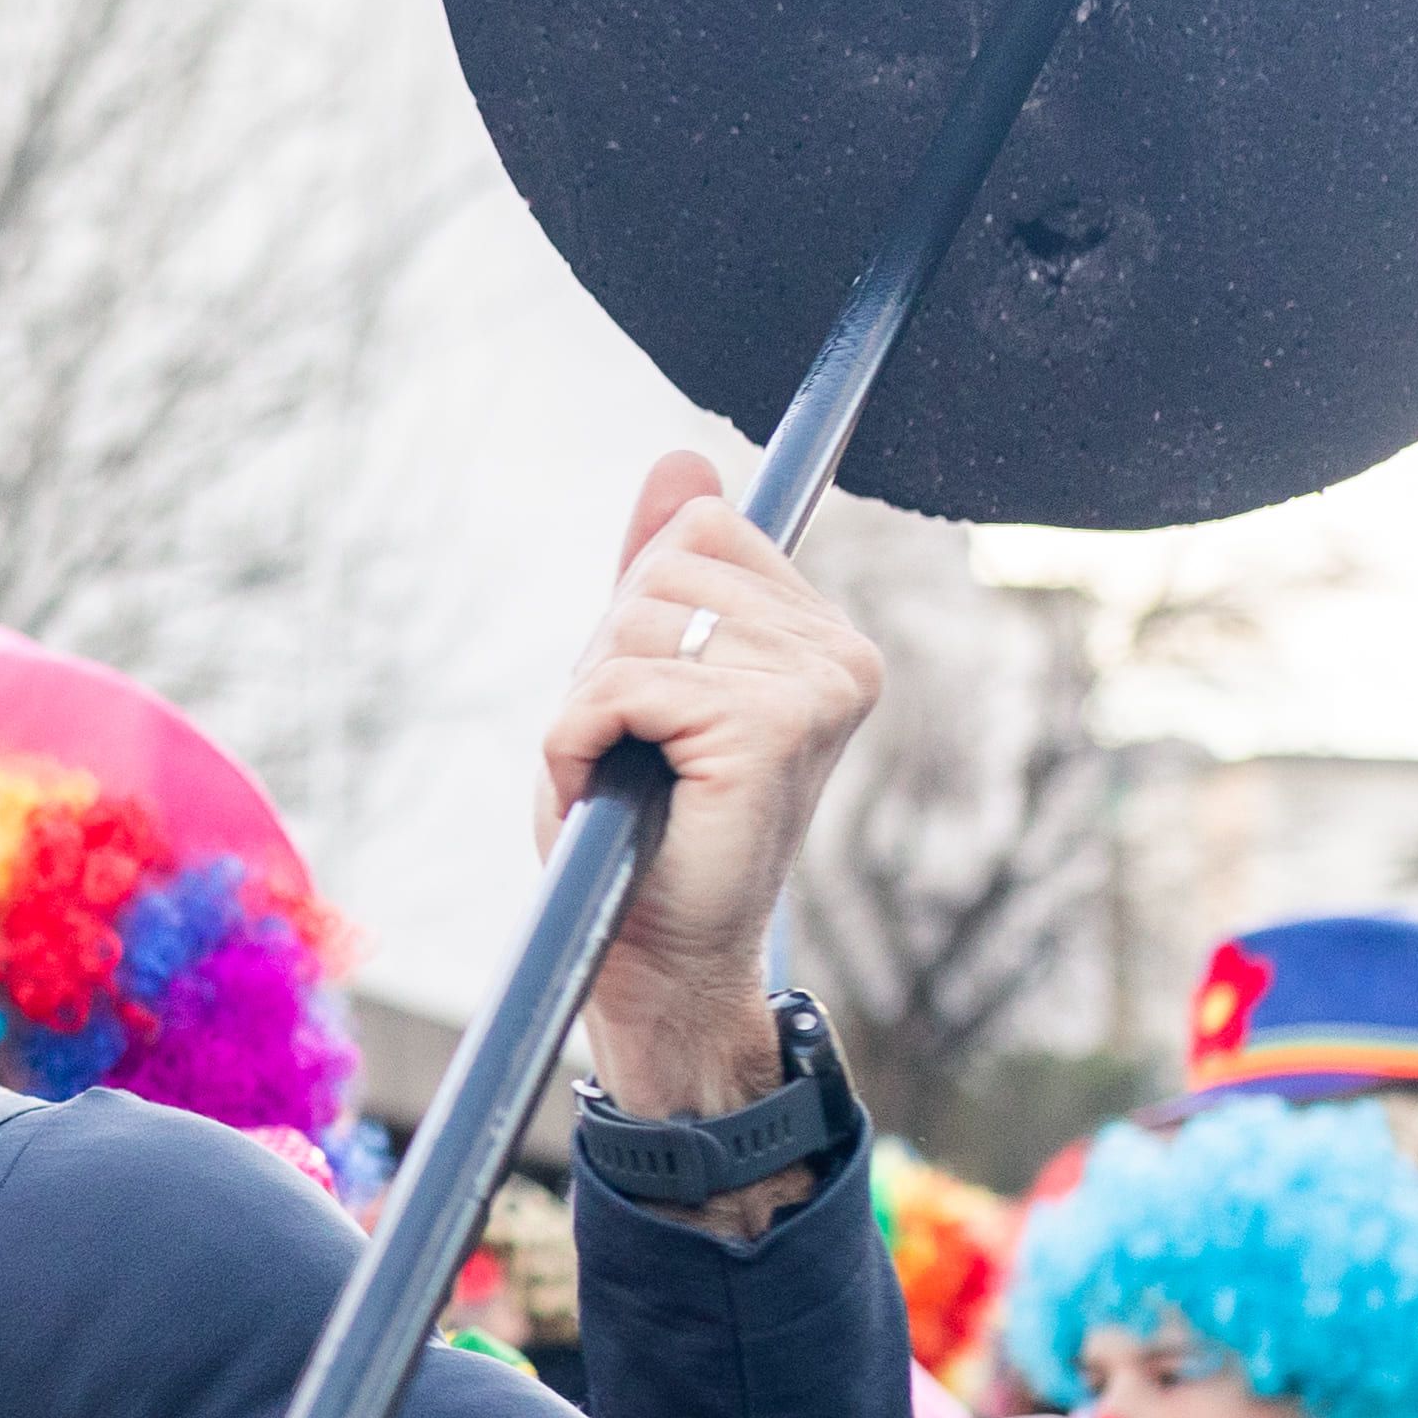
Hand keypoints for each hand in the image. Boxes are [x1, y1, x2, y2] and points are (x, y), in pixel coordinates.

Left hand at [543, 450, 882, 1124]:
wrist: (657, 955)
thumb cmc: (643, 827)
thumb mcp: (640, 676)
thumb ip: (662, 571)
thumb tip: (681, 461)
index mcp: (823, 637)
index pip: (701, 532)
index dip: (639, 616)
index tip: (658, 706)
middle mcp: (839, 655)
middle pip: (663, 571)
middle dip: (609, 660)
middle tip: (638, 753)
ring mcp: (814, 689)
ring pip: (634, 628)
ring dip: (591, 705)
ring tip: (631, 777)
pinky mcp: (770, 726)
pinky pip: (618, 685)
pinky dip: (577, 740)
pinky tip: (611, 793)